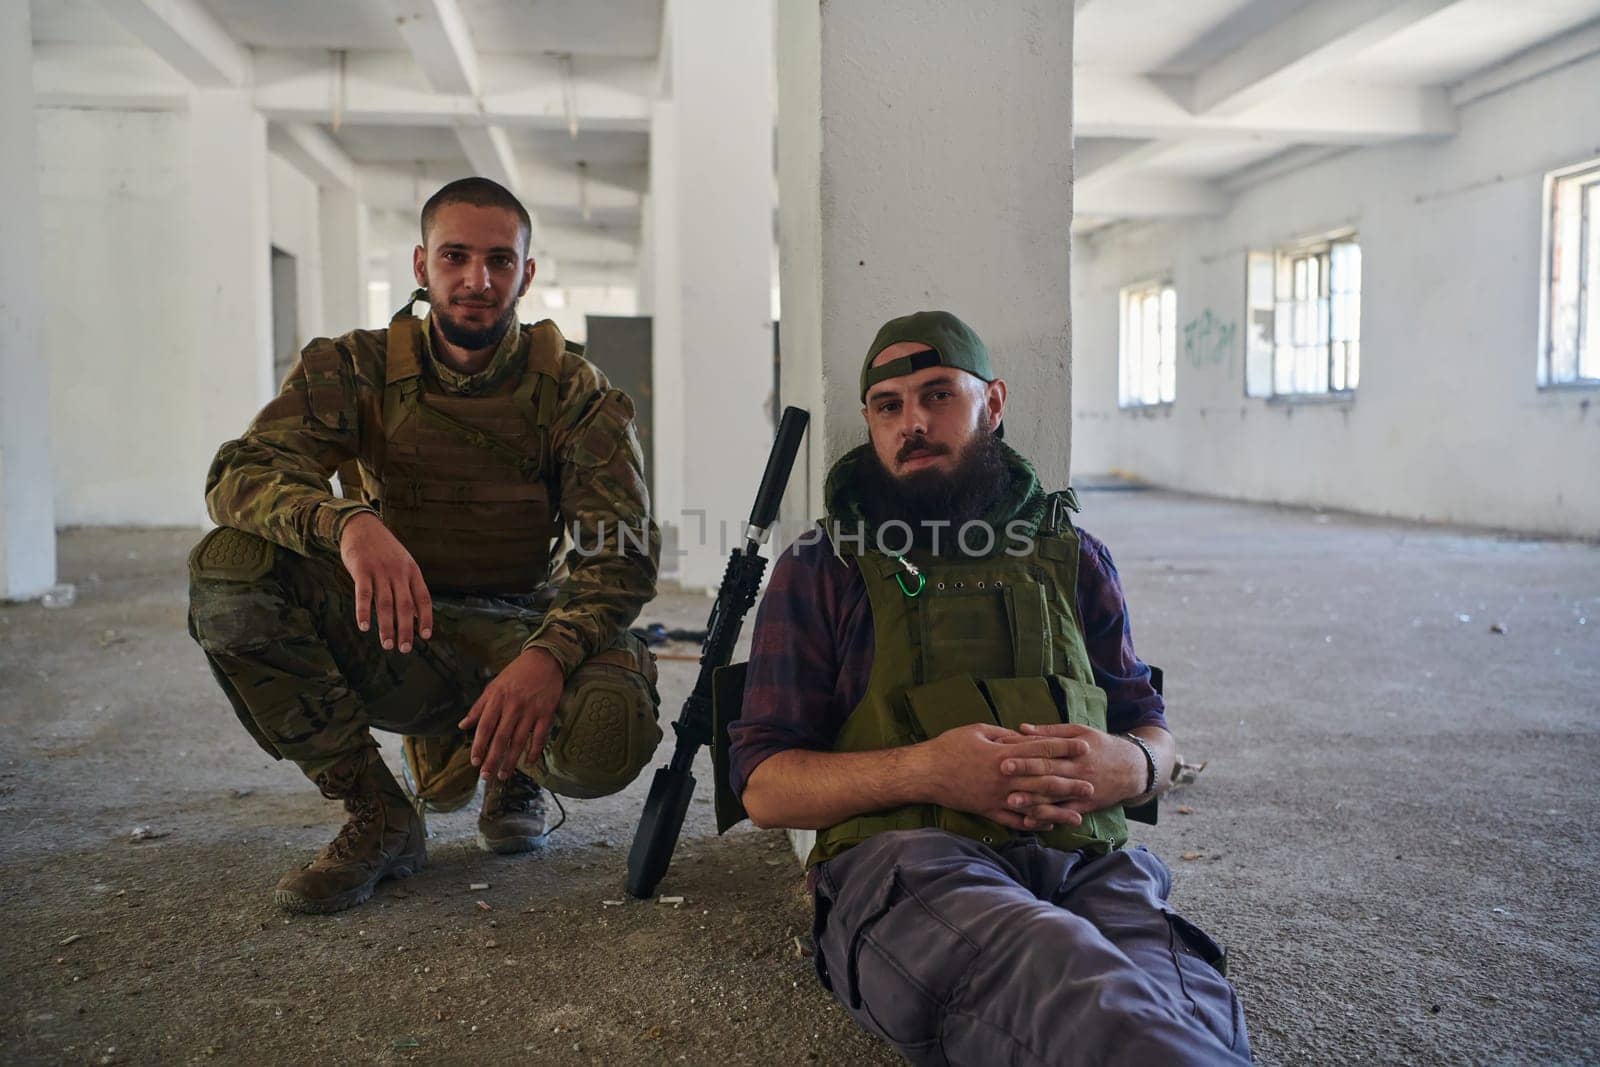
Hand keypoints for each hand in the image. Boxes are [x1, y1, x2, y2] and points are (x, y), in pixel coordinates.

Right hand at [338, 512, 432, 652]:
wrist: (362, 525)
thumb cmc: (383, 549)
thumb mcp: (403, 563)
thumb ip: (409, 587)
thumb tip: (415, 616)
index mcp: (412, 571)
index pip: (423, 598)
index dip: (425, 618)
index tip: (425, 636)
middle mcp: (398, 572)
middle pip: (405, 605)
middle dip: (406, 630)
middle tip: (404, 649)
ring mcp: (380, 571)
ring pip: (385, 604)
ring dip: (386, 626)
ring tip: (387, 645)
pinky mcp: (361, 570)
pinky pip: (363, 595)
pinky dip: (364, 612)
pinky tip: (364, 627)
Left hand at [459, 647, 564, 781]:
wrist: (545, 659)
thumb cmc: (517, 673)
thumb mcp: (493, 686)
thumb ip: (478, 707)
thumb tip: (462, 725)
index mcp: (497, 699)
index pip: (485, 726)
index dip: (479, 745)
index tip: (474, 761)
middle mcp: (513, 706)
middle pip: (501, 737)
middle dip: (492, 759)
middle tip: (486, 776)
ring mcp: (531, 710)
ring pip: (519, 740)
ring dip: (511, 760)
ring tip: (503, 775)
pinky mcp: (546, 713)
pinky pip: (540, 736)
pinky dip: (534, 751)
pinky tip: (529, 763)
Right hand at [913, 723, 1094, 831]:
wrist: (925, 773)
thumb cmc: (949, 747)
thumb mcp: (978, 731)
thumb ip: (1004, 735)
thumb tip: (1025, 737)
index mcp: (1003, 755)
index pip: (1040, 750)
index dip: (1064, 747)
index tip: (1083, 747)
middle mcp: (1005, 779)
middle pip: (1044, 780)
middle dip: (1070, 783)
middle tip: (1092, 785)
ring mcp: (998, 798)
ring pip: (1034, 805)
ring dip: (1058, 810)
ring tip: (1078, 815)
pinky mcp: (989, 811)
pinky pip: (1015, 820)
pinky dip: (1033, 824)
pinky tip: (1048, 826)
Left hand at [996, 723, 1146, 826]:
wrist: (1134, 769)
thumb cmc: (1102, 746)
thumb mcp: (1080, 732)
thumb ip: (1050, 732)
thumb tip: (1021, 728)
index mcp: (1075, 750)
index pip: (1046, 749)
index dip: (1025, 751)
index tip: (1003, 751)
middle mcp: (1078, 770)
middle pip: (1049, 771)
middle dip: (1025, 772)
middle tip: (1002, 771)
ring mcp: (1082, 790)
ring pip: (1054, 796)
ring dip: (1032, 799)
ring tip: (1011, 801)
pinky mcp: (1085, 806)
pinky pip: (1064, 813)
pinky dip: (1047, 818)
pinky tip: (1030, 820)